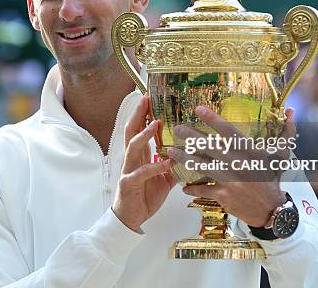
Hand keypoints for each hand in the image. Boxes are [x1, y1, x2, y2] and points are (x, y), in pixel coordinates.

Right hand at [112, 96, 176, 231]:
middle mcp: (131, 159)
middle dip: (138, 115)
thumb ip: (173, 165)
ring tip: (155, 124)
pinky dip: (154, 166)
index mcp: (139, 156)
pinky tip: (165, 162)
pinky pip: (141, 173)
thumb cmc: (144, 196)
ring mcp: (128, 170)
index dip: (143, 114)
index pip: (139, 129)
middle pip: (131, 131)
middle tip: (145, 100)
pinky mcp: (129, 184)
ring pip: (133, 147)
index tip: (149, 99)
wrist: (130, 219)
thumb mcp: (163, 179)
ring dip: (144, 135)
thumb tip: (189, 156)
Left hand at [167, 106, 295, 226]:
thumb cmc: (273, 179)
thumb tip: (292, 110)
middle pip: (211, 147)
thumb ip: (287, 132)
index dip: (213, 120)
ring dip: (184, 159)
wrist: (272, 211)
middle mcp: (239, 165)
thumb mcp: (282, 156)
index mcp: (251, 152)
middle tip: (178, 128)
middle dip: (192, 136)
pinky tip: (182, 185)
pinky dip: (192, 188)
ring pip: (202, 167)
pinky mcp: (224, 196)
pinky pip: (204, 189)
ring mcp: (231, 181)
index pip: (230, 132)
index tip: (198, 109)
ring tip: (170, 151)